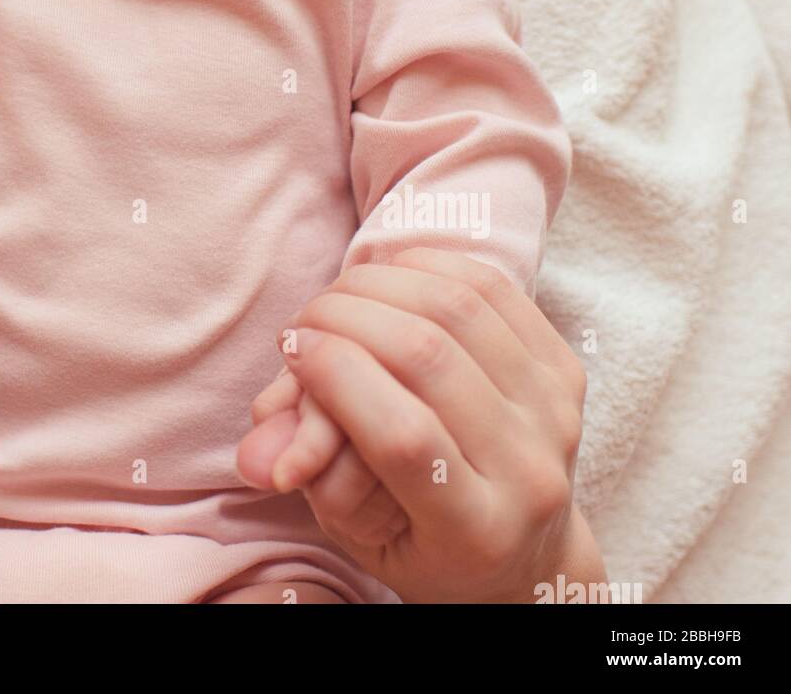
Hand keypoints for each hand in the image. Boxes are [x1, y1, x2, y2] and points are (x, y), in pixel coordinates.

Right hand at [238, 248, 595, 603]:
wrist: (528, 554)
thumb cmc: (425, 544)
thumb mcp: (359, 530)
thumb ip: (313, 480)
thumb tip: (254, 454)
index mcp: (474, 531)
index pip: (403, 436)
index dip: (337, 377)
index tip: (293, 349)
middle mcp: (529, 473)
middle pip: (430, 358)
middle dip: (348, 317)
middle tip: (305, 319)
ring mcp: (555, 415)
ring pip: (460, 308)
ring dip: (382, 282)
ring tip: (339, 295)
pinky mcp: (566, 370)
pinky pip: (494, 289)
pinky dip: (431, 266)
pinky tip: (389, 274)